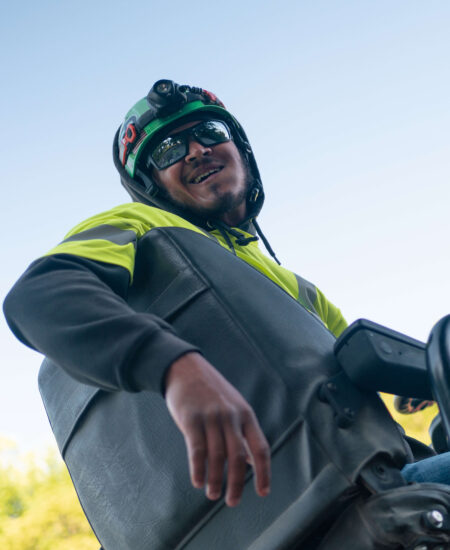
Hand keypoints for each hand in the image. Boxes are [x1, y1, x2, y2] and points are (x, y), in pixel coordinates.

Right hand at [165, 352, 270, 506]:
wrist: (185, 367)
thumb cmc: (211, 391)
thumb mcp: (234, 405)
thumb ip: (243, 432)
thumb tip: (253, 463)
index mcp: (245, 414)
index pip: (260, 447)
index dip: (263, 472)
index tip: (263, 492)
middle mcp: (231, 416)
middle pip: (238, 456)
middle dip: (236, 483)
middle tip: (232, 502)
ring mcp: (211, 416)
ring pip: (217, 455)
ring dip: (216, 480)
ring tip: (213, 495)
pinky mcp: (191, 418)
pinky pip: (196, 448)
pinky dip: (198, 468)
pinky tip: (198, 482)